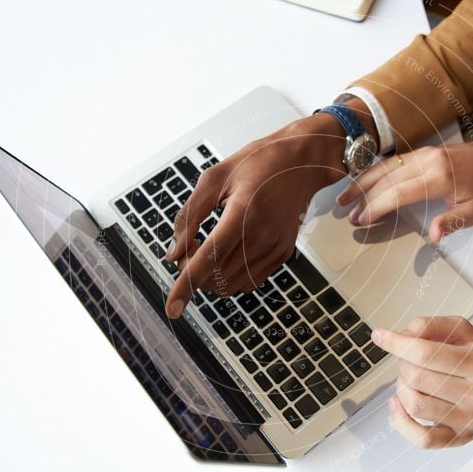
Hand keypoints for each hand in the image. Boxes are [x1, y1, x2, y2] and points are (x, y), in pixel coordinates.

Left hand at [163, 98, 376, 317]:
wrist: (300, 163)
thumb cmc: (257, 164)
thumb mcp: (214, 178)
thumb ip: (189, 216)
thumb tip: (174, 252)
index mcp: (243, 212)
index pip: (208, 259)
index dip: (186, 286)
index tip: (172, 309)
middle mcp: (261, 235)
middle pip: (216, 277)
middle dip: (192, 273)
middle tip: (186, 250)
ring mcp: (275, 247)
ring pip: (231, 285)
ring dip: (211, 278)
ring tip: (207, 250)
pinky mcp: (282, 254)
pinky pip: (249, 281)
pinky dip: (230, 278)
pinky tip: (226, 255)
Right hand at [337, 135, 472, 241]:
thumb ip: (451, 223)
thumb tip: (433, 236)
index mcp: (440, 178)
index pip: (399, 193)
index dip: (377, 207)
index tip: (363, 220)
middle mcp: (427, 162)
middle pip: (386, 180)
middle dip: (365, 199)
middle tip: (350, 216)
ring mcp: (422, 154)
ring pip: (384, 168)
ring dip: (362, 183)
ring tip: (344, 199)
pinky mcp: (419, 151)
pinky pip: (391, 162)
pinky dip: (372, 174)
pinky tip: (360, 184)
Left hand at [371, 316, 472, 448]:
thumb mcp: (465, 332)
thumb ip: (430, 326)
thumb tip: (400, 336)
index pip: (425, 352)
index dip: (396, 343)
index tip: (380, 336)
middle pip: (416, 377)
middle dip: (402, 365)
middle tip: (407, 361)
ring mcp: (467, 419)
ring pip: (415, 405)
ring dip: (401, 389)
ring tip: (407, 381)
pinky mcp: (459, 438)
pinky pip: (423, 439)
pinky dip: (401, 423)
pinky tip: (398, 406)